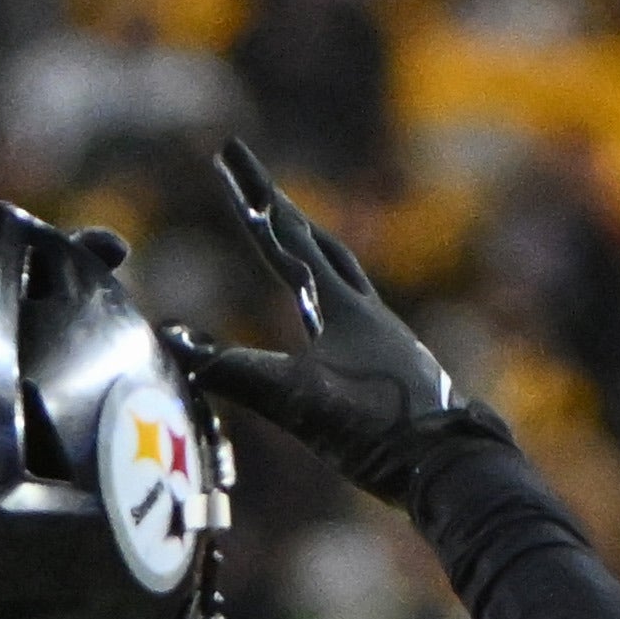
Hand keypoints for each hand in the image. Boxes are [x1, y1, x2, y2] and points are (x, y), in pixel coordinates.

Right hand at [175, 138, 493, 504]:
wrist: (447, 463)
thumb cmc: (375, 430)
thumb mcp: (296, 402)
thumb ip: (235, 371)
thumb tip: (172, 343)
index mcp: (338, 305)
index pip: (283, 239)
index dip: (251, 198)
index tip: (228, 155)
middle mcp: (362, 306)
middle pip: (312, 239)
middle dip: (275, 207)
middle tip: (247, 176)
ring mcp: (380, 329)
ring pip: (338, 265)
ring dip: (307, 239)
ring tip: (290, 224)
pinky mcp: (388, 356)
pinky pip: (350, 299)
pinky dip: (327, 281)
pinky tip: (327, 301)